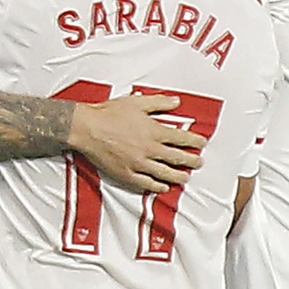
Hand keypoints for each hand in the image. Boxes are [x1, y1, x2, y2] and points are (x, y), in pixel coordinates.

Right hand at [68, 94, 207, 194]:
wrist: (87, 128)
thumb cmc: (109, 114)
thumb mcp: (137, 103)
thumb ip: (159, 103)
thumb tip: (176, 102)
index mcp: (154, 131)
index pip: (181, 138)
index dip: (194, 141)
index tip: (202, 143)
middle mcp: (149, 149)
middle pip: (176, 158)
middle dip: (191, 161)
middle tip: (199, 162)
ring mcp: (138, 164)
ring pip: (164, 173)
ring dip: (178, 176)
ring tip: (186, 178)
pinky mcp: (126, 174)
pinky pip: (146, 184)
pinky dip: (157, 186)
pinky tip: (163, 187)